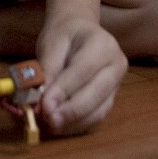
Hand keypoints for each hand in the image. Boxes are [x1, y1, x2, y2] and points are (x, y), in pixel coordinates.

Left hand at [34, 14, 124, 136]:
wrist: (79, 32)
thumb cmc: (64, 36)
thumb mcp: (52, 44)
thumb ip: (47, 70)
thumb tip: (40, 99)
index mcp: (103, 45)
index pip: (83, 71)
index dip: (63, 91)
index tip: (44, 105)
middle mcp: (116, 65)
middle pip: (95, 95)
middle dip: (70, 111)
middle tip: (47, 119)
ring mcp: (117, 85)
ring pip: (98, 111)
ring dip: (73, 122)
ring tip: (50, 124)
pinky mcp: (111, 100)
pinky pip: (96, 118)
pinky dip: (77, 126)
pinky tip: (60, 126)